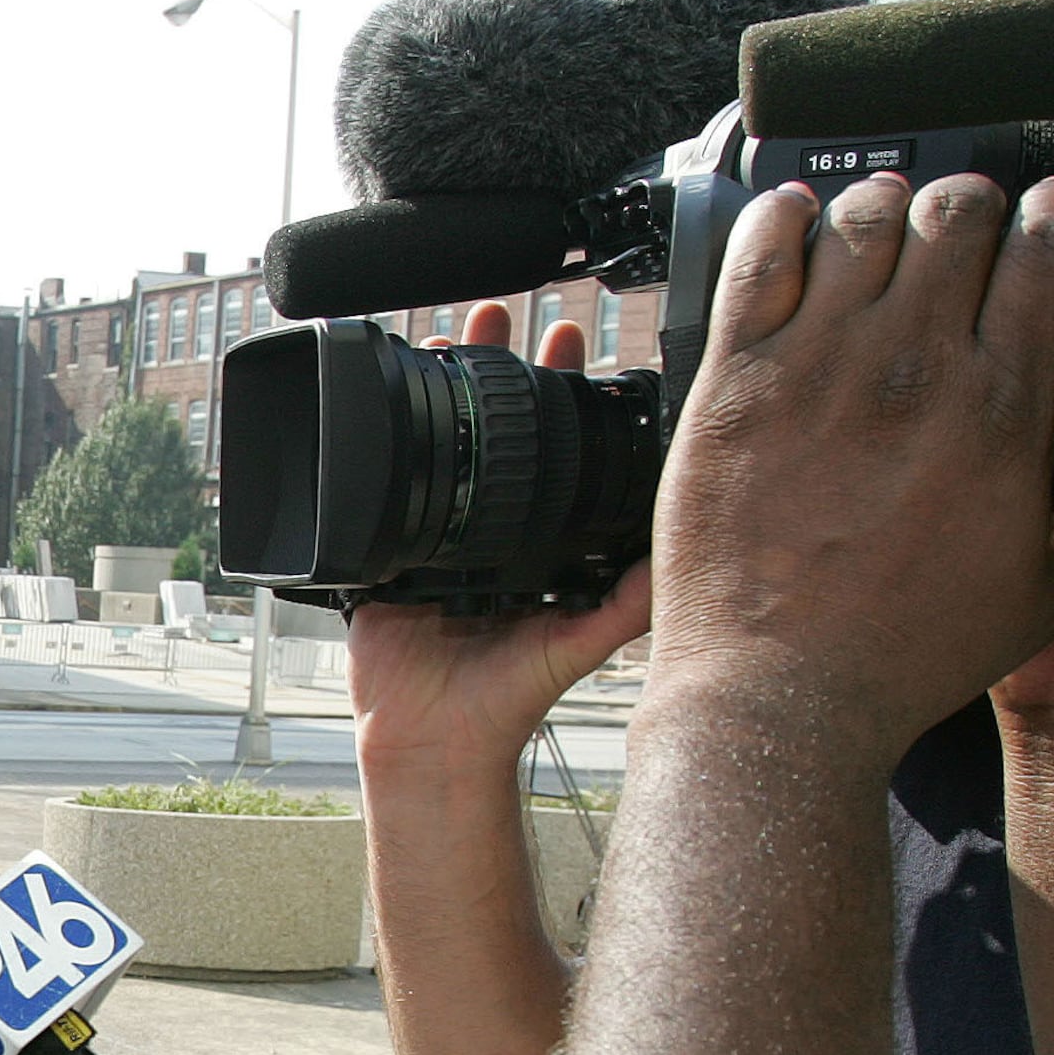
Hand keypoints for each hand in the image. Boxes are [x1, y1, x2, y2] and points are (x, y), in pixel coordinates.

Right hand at [348, 304, 654, 771]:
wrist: (436, 741)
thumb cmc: (511, 700)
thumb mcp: (583, 640)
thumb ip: (629, 600)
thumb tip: (679, 549)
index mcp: (536, 538)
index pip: (551, 441)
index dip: (560, 390)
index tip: (572, 342)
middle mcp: (486, 528)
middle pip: (489, 426)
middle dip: (496, 366)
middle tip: (501, 313)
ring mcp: (430, 537)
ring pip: (434, 444)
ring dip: (436, 389)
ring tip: (442, 334)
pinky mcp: (380, 555)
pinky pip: (374, 491)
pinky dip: (374, 445)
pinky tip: (379, 404)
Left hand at [646, 171, 1053, 763]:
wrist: (777, 695)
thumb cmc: (900, 653)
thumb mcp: (1038, 592)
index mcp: (999, 407)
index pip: (1050, 251)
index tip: (1053, 213)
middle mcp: (912, 370)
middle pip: (958, 214)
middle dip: (972, 203)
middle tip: (962, 227)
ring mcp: (816, 368)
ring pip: (861, 220)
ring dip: (881, 207)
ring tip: (882, 231)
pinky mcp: (733, 383)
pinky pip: (755, 259)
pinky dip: (777, 220)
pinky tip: (793, 218)